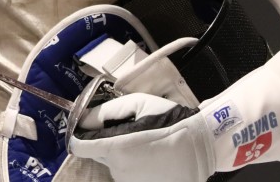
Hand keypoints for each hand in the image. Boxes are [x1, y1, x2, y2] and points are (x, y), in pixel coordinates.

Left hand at [69, 93, 210, 181]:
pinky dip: (131, 166)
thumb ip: (106, 111)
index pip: (79, 146)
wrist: (201, 148)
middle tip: (127, 131)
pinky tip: (149, 157)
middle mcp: (118, 169)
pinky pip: (126, 174)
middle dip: (105, 142)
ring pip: (113, 165)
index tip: (85, 128)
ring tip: (143, 144)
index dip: (78, 135)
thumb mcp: (137, 105)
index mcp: (115, 148)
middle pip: (97, 154)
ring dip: (119, 154)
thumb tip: (83, 118)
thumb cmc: (169, 122)